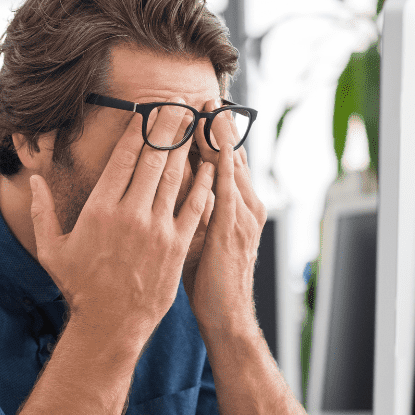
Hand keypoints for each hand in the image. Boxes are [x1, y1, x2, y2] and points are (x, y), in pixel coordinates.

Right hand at [29, 105, 215, 346]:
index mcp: (100, 209)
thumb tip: (34, 180)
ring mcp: (157, 229)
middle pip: (154, 158)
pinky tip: (211, 166)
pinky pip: (194, 206)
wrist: (110, 324)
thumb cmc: (79, 287)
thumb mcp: (51, 249)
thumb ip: (42, 211)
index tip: (148, 110)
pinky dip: (204, 183)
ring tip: (195, 123)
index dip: (138, 130)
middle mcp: (130, 213)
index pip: (124, 157)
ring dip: (187, 147)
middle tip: (178, 103)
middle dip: (168, 127)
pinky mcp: (177, 245)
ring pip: (176, 177)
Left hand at [181, 112, 265, 337]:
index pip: (226, 162)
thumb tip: (169, 189)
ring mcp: (243, 217)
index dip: (214, 136)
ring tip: (209, 108)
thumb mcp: (200, 239)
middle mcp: (246, 206)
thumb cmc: (209, 282)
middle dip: (218, 127)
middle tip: (205, 96)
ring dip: (220, 138)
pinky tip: (215, 146)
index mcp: (238, 208)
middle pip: (232, 156)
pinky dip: (222, 166)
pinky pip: (227, 191)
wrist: (227, 318)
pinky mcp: (233, 230)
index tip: (199, 110)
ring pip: (231, 167)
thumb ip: (192, 212)